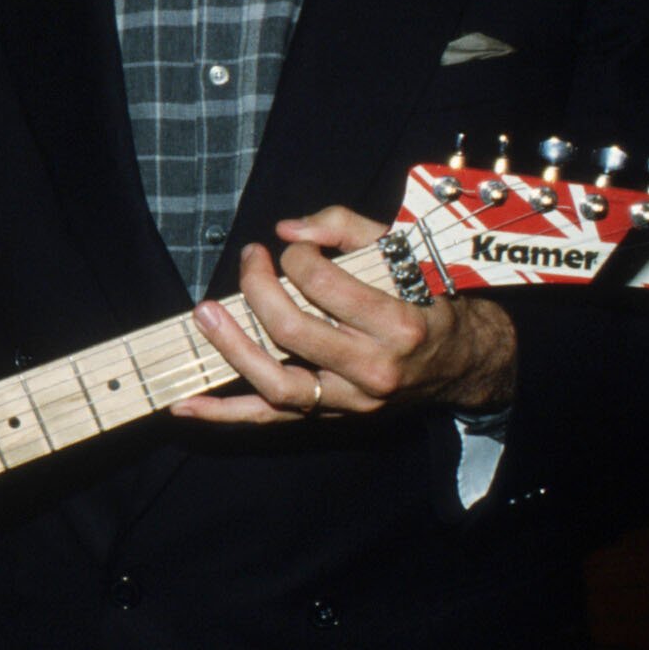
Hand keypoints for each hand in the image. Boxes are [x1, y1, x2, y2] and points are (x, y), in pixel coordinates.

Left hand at [169, 205, 518, 425]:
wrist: (465, 362)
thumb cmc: (432, 299)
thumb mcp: (408, 252)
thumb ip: (349, 229)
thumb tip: (287, 231)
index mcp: (399, 324)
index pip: (325, 287)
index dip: (297, 259)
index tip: (292, 250)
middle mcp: (375, 369)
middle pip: (293, 331)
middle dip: (258, 289)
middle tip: (248, 260)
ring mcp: (350, 400)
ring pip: (276, 382)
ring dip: (231, 347)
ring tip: (203, 316)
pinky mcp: (331, 416)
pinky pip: (269, 420)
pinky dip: (223, 414)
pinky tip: (183, 404)